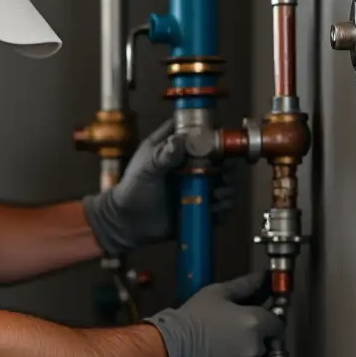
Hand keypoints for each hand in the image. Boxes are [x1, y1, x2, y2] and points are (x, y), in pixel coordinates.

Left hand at [82, 119, 234, 257]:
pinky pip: (221, 206)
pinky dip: (224, 207)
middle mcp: (190, 166)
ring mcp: (196, 187)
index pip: (197, 133)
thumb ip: (162, 155)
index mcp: (174, 150)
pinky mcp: (199, 207)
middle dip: (228, 166)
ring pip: (224, 182)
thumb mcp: (145, 169)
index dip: (210, 133)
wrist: (126, 223)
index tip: (217, 140)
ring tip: (217, 195)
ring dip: (229, 188)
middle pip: (220, 158)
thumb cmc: (131, 191)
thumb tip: (180, 140)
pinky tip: (215, 209)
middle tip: (225, 174)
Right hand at [143, 271, 283, 356]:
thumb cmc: (191, 318)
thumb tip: (262, 277)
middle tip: (229, 333)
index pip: (277, 324)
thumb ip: (244, 285)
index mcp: (255, 322)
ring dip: (240, 355)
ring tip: (217, 348)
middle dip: (251, 338)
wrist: (170, 347)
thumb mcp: (216, 293)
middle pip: (264, 343)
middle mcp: (255, 346)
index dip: (268, 322)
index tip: (257, 322)